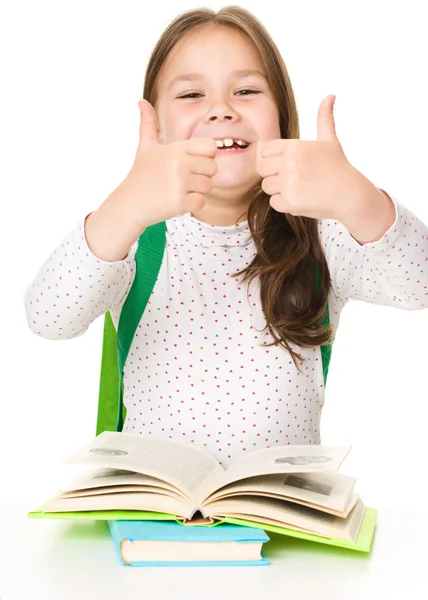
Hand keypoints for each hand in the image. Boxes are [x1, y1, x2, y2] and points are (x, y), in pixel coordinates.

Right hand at [126, 100, 217, 227]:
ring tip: (177, 189)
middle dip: (201, 175)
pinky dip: (191, 204)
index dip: (205, 156)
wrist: (130, 203)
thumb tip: (142, 101)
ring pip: (208, 186)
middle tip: (182, 179)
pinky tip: (176, 200)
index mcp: (176, 149)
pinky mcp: (180, 202)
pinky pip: (201, 202)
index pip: (211, 147)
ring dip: (196, 190)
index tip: (190, 162)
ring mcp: (180, 184)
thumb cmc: (141, 174)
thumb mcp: (146, 147)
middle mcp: (180, 164)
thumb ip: (148, 124)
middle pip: (213, 168)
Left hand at [257, 95, 373, 221]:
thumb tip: (330, 96)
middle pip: (262, 169)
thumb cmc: (338, 167)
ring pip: (267, 186)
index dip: (271, 158)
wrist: (349, 194)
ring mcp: (289, 183)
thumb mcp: (330, 140)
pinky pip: (274, 202)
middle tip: (289, 178)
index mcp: (295, 146)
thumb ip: (324, 118)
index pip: (264, 150)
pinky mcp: (290, 202)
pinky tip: (299, 199)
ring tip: (296, 188)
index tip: (284, 164)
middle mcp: (289, 163)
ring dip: (278, 190)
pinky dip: (284, 204)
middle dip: (272, 174)